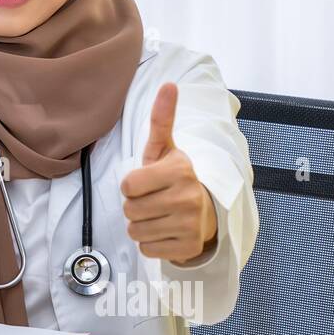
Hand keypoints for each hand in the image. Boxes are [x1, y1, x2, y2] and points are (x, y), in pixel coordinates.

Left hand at [119, 82, 217, 263]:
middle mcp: (187, 197)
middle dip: (134, 206)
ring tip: (157, 215)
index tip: (145, 182)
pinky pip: (147, 249)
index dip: (130, 185)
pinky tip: (165, 231)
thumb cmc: (175, 178)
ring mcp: (190, 225)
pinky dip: (150, 243)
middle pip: (129, 210)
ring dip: (140, 225)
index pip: (127, 185)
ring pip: (135, 231)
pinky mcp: (188, 248)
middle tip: (152, 200)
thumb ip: (162, 119)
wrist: (206, 212)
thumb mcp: (165, 149)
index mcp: (179, 170)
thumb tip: (169, 85)